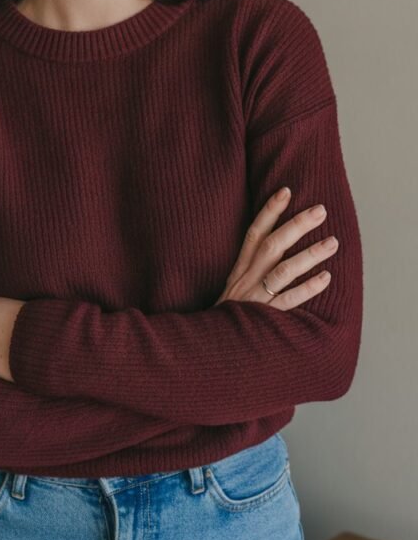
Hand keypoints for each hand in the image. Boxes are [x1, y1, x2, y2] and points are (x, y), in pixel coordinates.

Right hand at [214, 187, 338, 309]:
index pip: (254, 232)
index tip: (286, 191)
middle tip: (320, 210)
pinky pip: (287, 301)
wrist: (207, 348)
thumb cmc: (227, 316)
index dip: (269, 211)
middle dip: (296, 225)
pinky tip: (326, 278)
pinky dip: (307, 289)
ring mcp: (255, 298)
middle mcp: (246, 279)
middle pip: (272, 246)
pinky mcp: (263, 318)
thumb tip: (275, 244)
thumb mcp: (234, 286)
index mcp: (239, 268)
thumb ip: (251, 267)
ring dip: (308, 254)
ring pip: (283, 271)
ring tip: (333, 242)